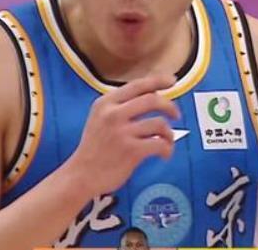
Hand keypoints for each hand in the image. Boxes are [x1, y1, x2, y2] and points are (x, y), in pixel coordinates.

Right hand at [65, 74, 179, 194]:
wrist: (81, 175)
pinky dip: (167, 148)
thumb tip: (153, 96)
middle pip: (152, 100)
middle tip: (176, 114)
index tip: (172, 80)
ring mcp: (122, 132)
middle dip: (169, 106)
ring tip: (167, 141)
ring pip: (159, 123)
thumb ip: (120, 106)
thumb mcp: (99, 118)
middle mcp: (113, 114)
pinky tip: (165, 154)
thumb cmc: (94, 148)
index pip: (137, 85)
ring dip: (169, 133)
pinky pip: (159, 144)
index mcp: (105, 103)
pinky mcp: (131, 151)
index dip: (158, 81)